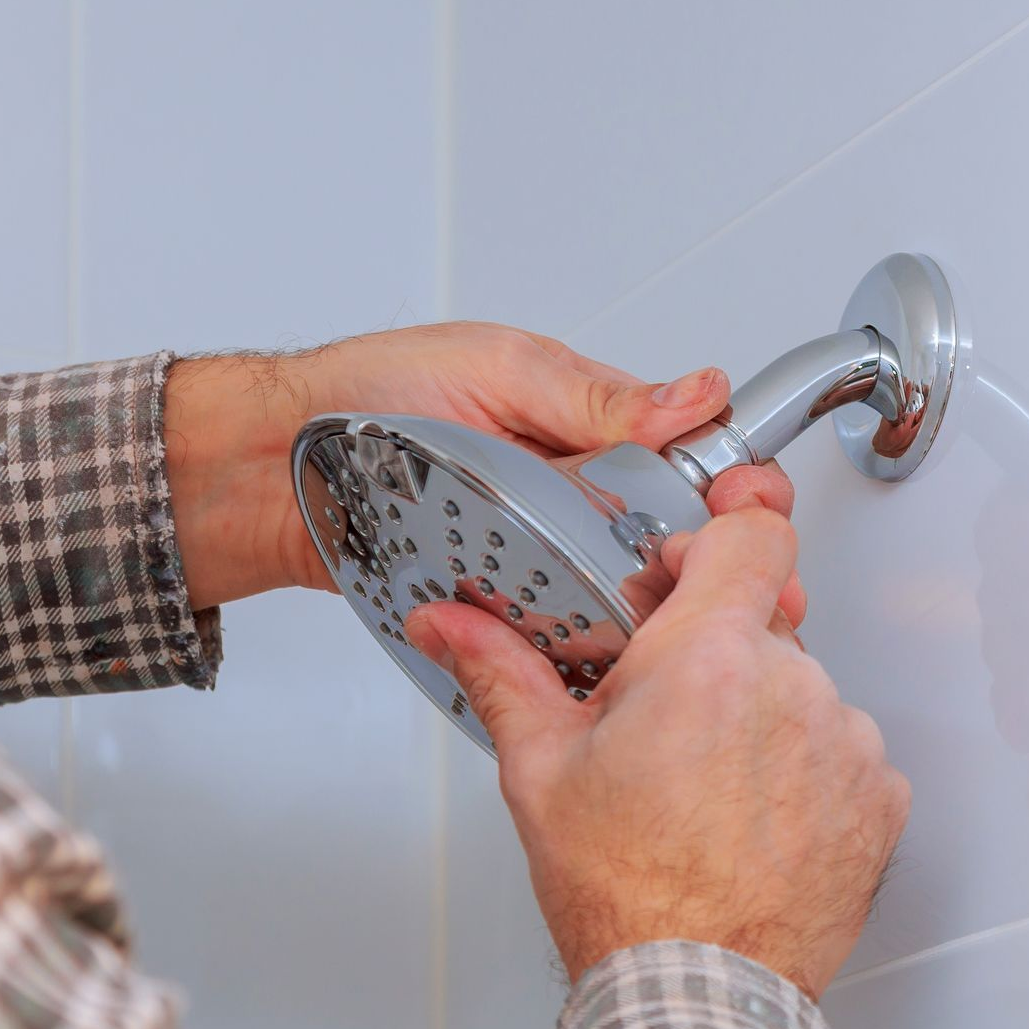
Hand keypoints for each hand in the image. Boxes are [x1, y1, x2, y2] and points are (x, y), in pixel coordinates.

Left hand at [163, 323, 801, 613]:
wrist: (275, 468)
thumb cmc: (372, 397)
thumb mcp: (493, 368)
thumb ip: (591, 394)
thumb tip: (692, 394)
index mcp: (584, 426)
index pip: (685, 458)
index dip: (731, 485)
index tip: (753, 506)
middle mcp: (569, 493)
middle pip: (667, 537)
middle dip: (715, 566)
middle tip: (740, 588)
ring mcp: (535, 551)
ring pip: (621, 592)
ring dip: (662, 616)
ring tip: (695, 636)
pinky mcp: (500, 601)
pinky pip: (555, 628)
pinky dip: (588, 646)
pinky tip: (620, 661)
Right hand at [405, 508, 906, 997]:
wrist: (694, 995)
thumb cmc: (623, 890)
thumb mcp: (542, 767)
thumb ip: (500, 670)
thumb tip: (447, 624)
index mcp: (704, 659)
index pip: (751, 533)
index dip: (713, 540)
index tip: (684, 572)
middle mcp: (789, 686)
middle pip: (761, 614)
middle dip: (712, 644)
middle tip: (666, 708)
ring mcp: (844, 740)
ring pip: (798, 681)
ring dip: (757, 705)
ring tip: (707, 776)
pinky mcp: (877, 793)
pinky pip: (840, 740)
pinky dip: (802, 758)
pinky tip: (752, 807)